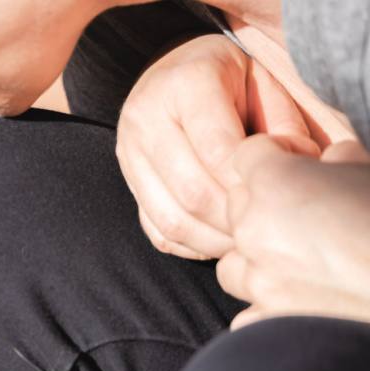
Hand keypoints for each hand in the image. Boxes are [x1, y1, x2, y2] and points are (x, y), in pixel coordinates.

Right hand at [116, 34, 317, 259]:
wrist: (178, 70)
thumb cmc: (233, 79)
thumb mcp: (266, 83)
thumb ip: (284, 124)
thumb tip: (295, 168)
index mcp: (185, 83)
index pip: (217, 150)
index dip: (250, 181)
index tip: (278, 193)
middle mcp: (146, 118)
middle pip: (192, 191)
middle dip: (235, 218)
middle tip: (267, 225)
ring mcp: (129, 153)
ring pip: (171, 219)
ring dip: (214, 239)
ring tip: (246, 237)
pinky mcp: (128, 181)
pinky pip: (157, 230)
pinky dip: (192, 245)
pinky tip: (220, 237)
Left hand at [217, 135, 369, 327]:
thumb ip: (343, 161)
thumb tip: (331, 161)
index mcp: (277, 183)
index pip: (247, 154)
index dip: (274, 156)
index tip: (298, 165)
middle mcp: (254, 230)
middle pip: (236, 207)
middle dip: (265, 206)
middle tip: (309, 216)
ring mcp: (257, 279)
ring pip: (233, 262)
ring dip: (258, 259)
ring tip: (300, 263)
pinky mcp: (266, 321)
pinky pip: (250, 311)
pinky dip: (268, 307)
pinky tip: (301, 304)